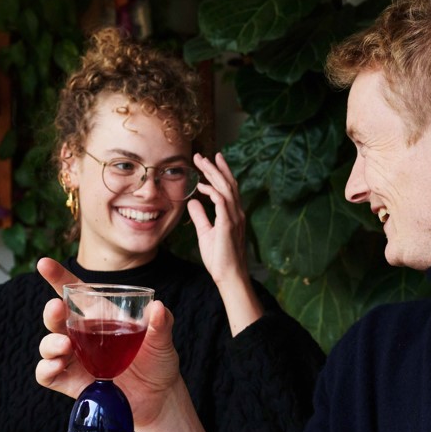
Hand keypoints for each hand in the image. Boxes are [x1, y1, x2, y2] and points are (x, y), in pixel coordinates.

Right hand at [35, 257, 184, 428]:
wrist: (159, 398)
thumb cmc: (158, 362)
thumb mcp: (163, 340)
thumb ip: (161, 323)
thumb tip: (158, 307)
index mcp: (101, 317)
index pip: (75, 293)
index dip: (58, 278)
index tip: (44, 264)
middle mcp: (83, 336)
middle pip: (57, 318)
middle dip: (51, 312)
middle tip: (57, 308)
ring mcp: (75, 359)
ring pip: (48, 345)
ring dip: (50, 343)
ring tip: (64, 346)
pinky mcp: (72, 382)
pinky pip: (48, 374)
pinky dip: (46, 368)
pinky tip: (57, 364)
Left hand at [189, 152, 248, 286]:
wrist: (229, 276)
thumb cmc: (220, 258)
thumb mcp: (206, 233)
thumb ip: (200, 216)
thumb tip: (193, 202)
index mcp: (233, 214)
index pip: (228, 188)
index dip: (220, 172)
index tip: (210, 160)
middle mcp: (237, 213)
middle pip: (228, 183)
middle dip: (215, 167)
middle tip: (201, 155)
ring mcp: (234, 218)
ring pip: (226, 188)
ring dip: (213, 174)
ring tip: (202, 163)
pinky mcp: (228, 225)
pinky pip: (222, 202)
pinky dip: (213, 192)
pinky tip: (202, 186)